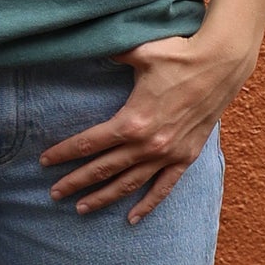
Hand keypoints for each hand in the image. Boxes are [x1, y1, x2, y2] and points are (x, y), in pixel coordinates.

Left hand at [38, 21, 259, 223]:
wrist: (220, 65)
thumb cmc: (178, 54)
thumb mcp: (139, 51)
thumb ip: (111, 53)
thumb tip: (91, 46)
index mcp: (132, 120)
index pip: (89, 143)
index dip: (64, 153)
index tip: (44, 161)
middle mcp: (148, 144)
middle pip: (103, 169)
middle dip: (75, 182)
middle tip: (53, 194)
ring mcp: (168, 154)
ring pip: (129, 184)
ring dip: (103, 198)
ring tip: (81, 208)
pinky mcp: (185, 157)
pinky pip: (163, 188)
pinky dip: (148, 204)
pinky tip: (132, 218)